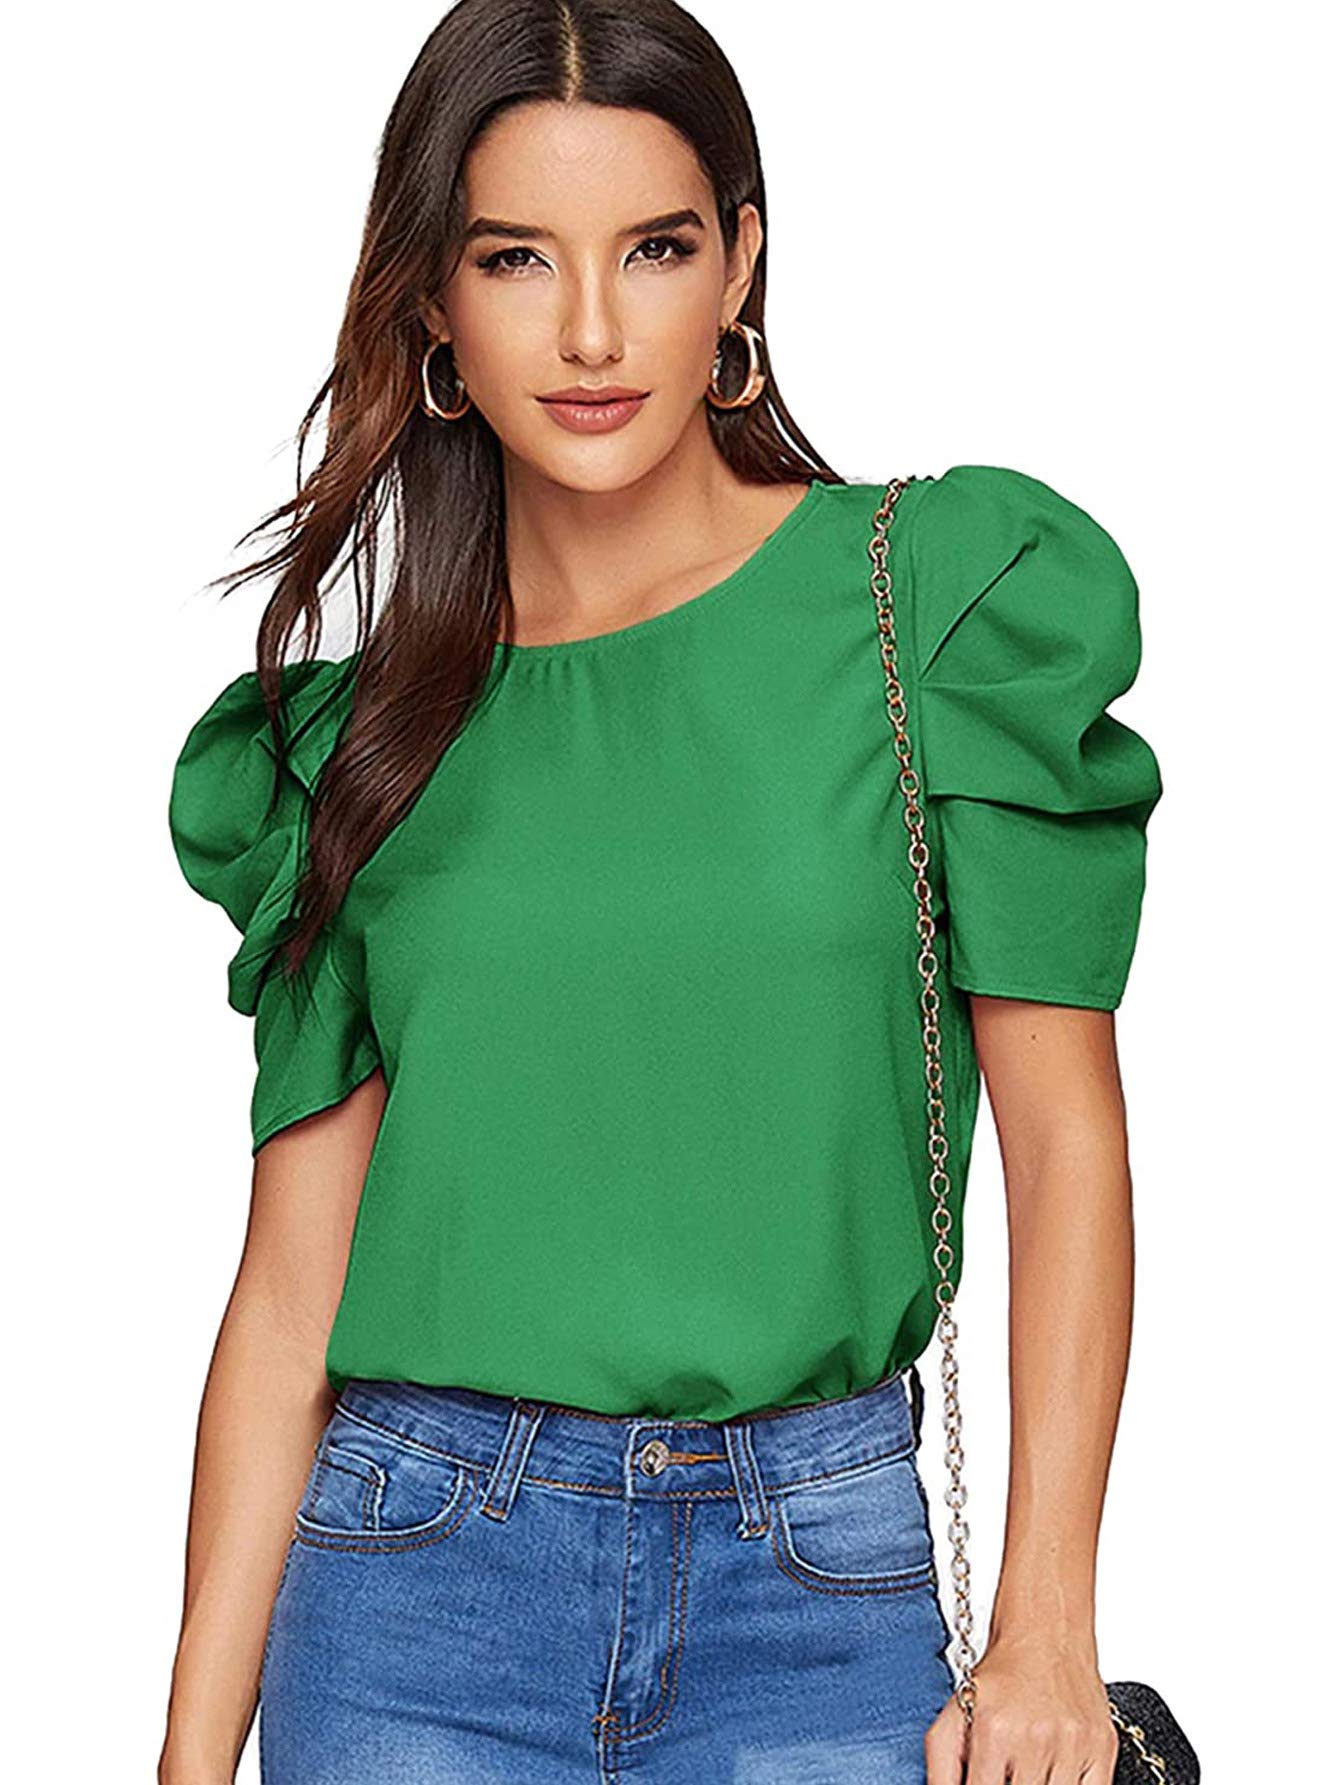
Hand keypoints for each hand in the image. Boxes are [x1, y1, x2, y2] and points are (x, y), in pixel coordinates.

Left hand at [924, 1631, 1119, 1784]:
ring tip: (1027, 1766)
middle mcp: (1035, 1738)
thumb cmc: (1002, 1675)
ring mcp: (1073, 1745)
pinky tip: (1056, 1771)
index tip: (986, 1778)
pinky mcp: (1103, 1747)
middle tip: (1007, 1769)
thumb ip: (941, 1769)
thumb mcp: (954, 1714)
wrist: (1046, 1631)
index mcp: (993, 1732)